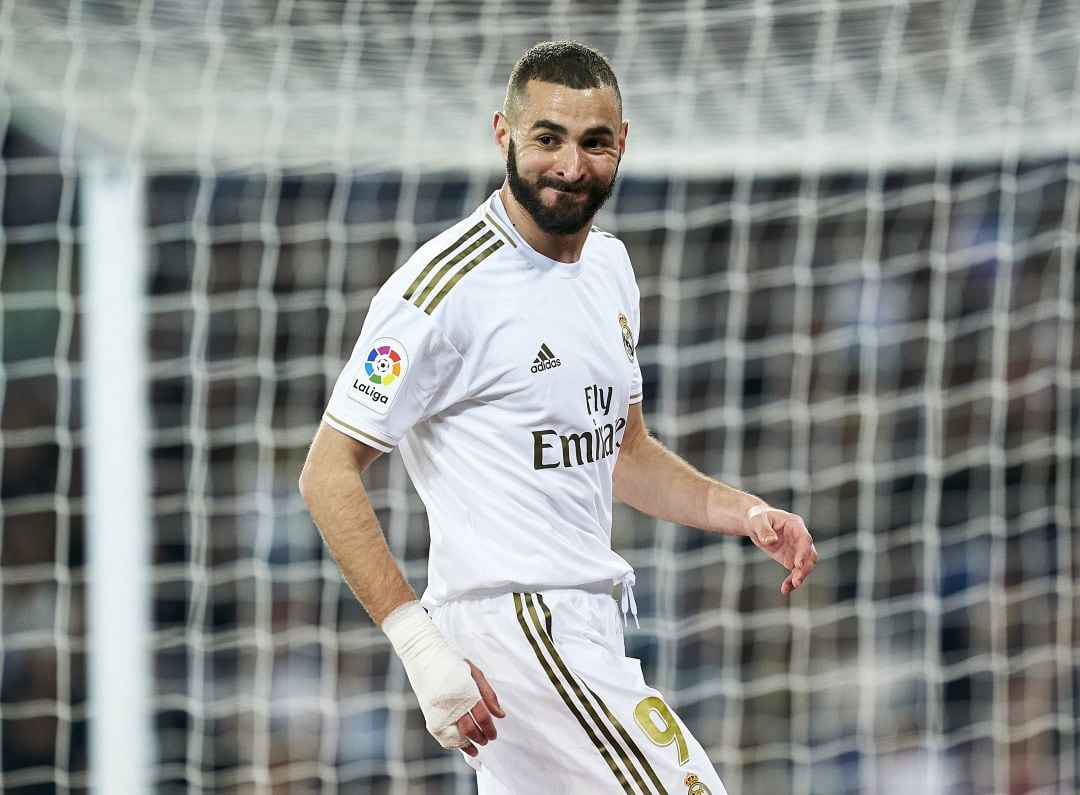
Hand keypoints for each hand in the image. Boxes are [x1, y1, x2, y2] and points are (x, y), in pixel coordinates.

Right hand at [380, 602, 504, 753]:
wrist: (424, 656)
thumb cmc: (452, 663)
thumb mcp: (474, 672)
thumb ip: (488, 694)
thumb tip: (500, 715)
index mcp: (466, 689)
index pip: (482, 716)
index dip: (490, 729)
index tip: (493, 735)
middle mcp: (452, 701)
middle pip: (470, 729)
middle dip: (481, 738)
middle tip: (487, 740)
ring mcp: (439, 709)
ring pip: (455, 736)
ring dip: (467, 745)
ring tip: (475, 748)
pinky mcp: (429, 714)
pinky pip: (441, 735)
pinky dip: (452, 743)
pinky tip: (460, 744)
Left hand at [744, 505, 817, 593]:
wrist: (755, 523)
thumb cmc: (757, 517)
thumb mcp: (757, 520)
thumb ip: (764, 530)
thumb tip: (770, 541)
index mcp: (795, 524)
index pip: (805, 539)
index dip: (803, 552)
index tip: (797, 565)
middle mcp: (799, 537)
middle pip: (810, 554)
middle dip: (805, 569)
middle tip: (796, 581)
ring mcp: (797, 549)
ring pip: (805, 565)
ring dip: (799, 577)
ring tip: (788, 588)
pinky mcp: (791, 558)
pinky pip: (795, 572)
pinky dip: (791, 581)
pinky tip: (785, 589)